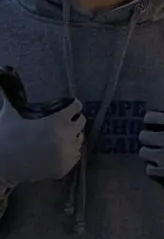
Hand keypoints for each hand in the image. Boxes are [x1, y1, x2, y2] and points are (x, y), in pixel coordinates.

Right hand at [0, 68, 83, 184]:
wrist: (0, 165)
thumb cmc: (5, 135)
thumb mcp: (9, 111)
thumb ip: (10, 91)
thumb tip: (4, 70)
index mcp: (58, 119)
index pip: (76, 106)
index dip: (70, 106)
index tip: (63, 109)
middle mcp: (67, 135)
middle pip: (81, 122)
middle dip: (71, 121)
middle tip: (58, 124)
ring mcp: (67, 153)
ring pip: (78, 140)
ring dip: (70, 137)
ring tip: (55, 138)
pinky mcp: (65, 168)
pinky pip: (75, 156)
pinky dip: (67, 153)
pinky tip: (54, 151)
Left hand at [140, 74, 163, 189]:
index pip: (150, 118)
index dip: (152, 122)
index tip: (158, 126)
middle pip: (144, 136)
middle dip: (149, 139)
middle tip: (158, 141)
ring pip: (144, 152)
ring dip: (150, 154)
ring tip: (160, 153)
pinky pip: (149, 169)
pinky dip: (154, 169)